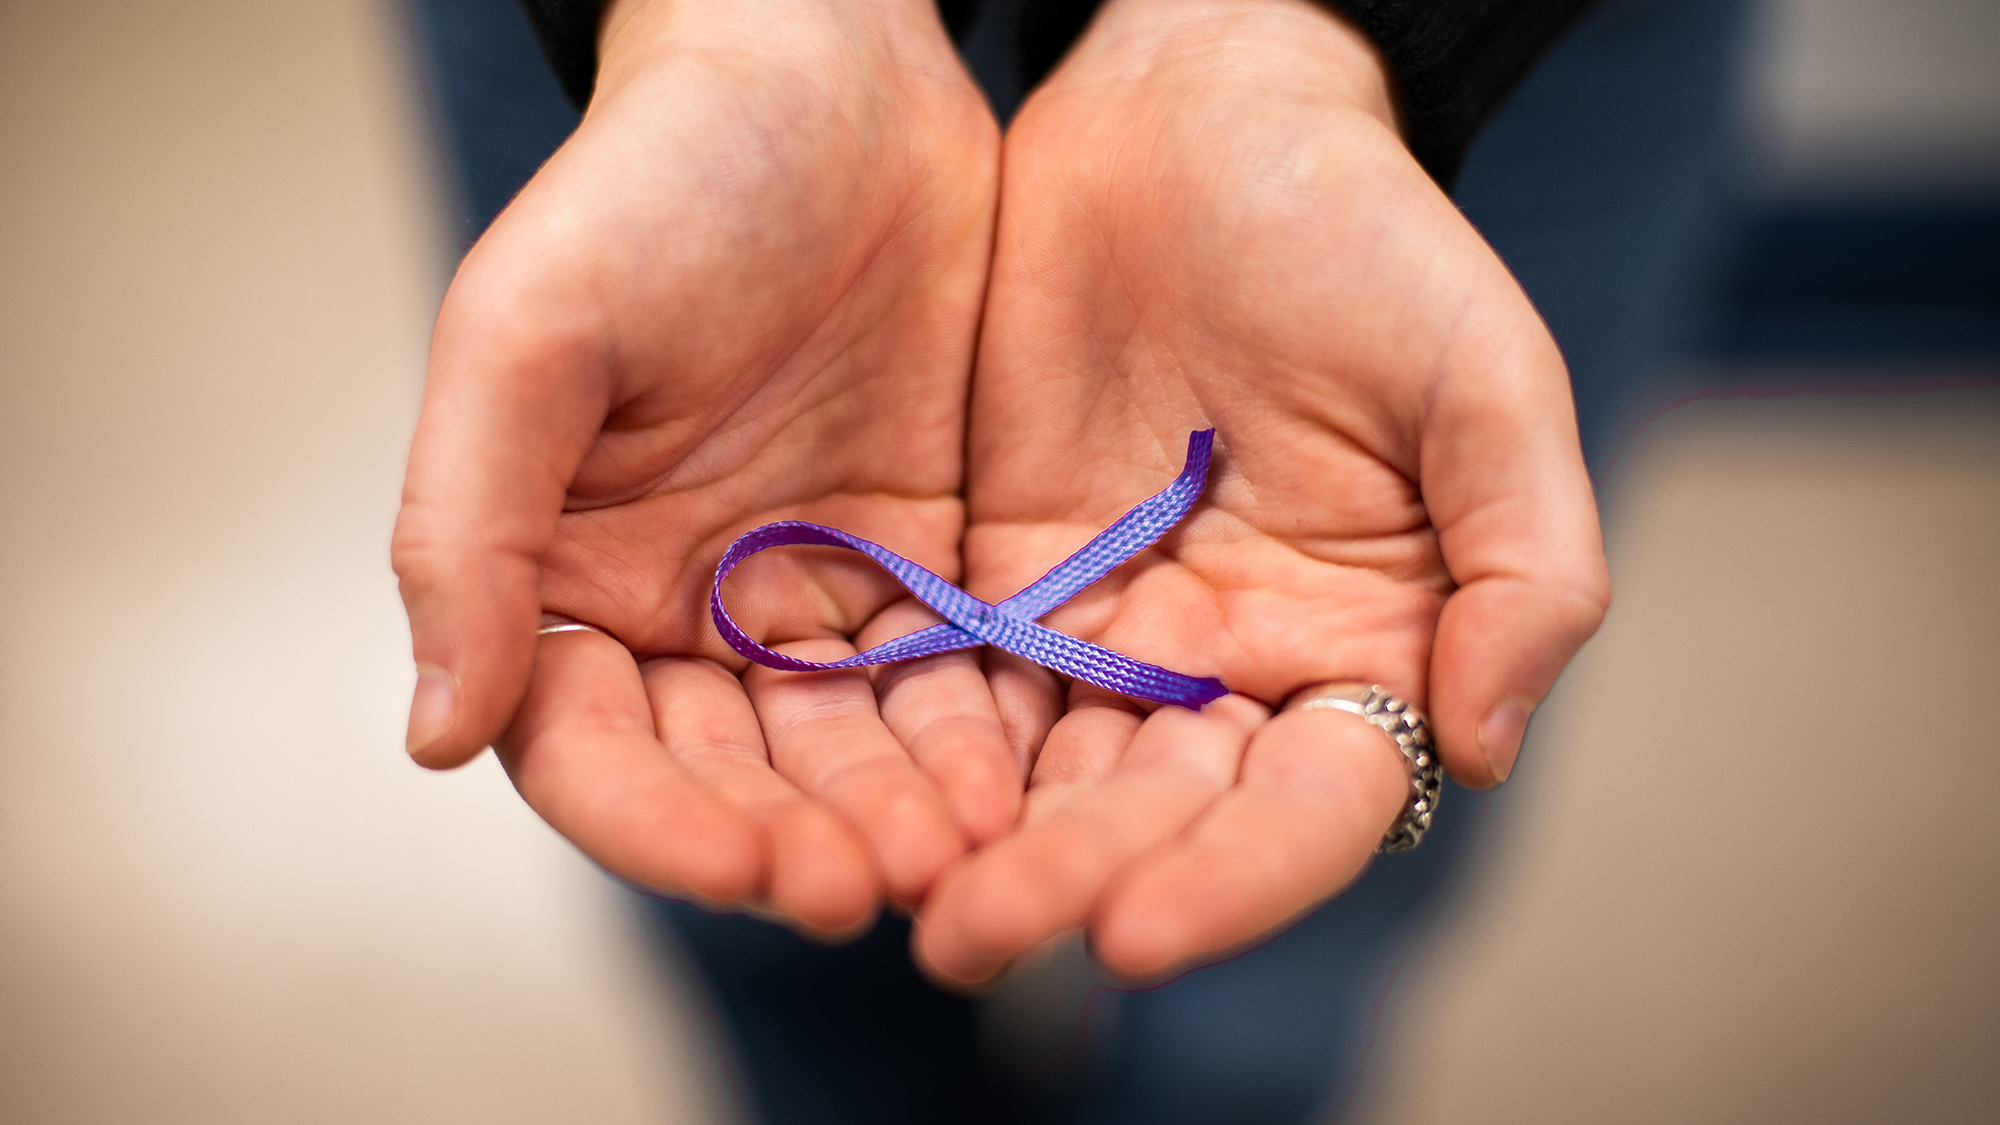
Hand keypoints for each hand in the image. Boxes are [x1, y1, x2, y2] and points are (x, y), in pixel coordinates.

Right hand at [391, 0, 1018, 934]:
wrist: (826, 77)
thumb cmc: (653, 180)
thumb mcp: (528, 333)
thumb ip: (462, 529)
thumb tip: (433, 733)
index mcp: (565, 574)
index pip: (592, 750)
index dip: (660, 824)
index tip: (746, 863)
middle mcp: (685, 608)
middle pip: (733, 774)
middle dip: (800, 839)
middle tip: (879, 887)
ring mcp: (811, 593)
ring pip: (851, 747)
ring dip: (901, 811)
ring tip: (968, 855)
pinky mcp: (926, 562)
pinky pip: (954, 678)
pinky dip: (983, 736)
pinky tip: (1029, 780)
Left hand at [915, 0, 1609, 982]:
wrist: (1196, 116)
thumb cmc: (1365, 235)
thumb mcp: (1486, 378)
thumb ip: (1530, 562)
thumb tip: (1486, 746)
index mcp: (1363, 641)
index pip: (1308, 804)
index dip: (1234, 878)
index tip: (1139, 930)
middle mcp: (1233, 664)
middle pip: (1157, 810)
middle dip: (1075, 879)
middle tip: (974, 937)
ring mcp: (1111, 627)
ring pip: (1045, 769)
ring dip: (980, 843)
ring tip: (905, 905)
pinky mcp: (1002, 577)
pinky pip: (955, 678)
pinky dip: (912, 744)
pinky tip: (850, 794)